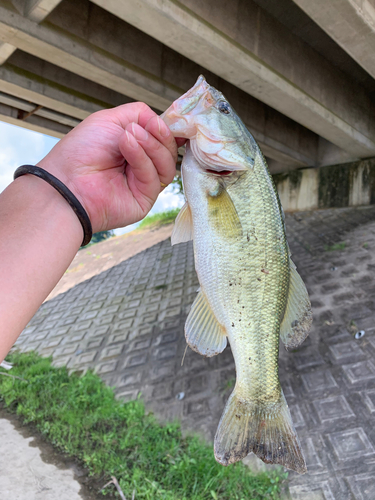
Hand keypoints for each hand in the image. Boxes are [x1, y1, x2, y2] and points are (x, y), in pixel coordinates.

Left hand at [38, 102, 182, 232]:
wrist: (66, 181)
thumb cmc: (81, 151)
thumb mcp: (110, 120)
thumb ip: (140, 114)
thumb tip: (161, 120)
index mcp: (136, 148)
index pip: (162, 138)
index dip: (166, 129)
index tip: (162, 120)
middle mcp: (142, 166)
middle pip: (169, 150)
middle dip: (159, 135)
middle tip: (142, 128)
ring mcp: (145, 184)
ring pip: (167, 164)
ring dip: (151, 145)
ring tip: (129, 136)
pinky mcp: (145, 199)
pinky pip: (155, 177)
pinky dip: (142, 158)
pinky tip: (127, 146)